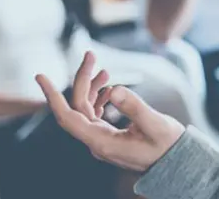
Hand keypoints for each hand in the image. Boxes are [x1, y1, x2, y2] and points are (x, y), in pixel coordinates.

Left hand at [36, 52, 184, 172]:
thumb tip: (114, 90)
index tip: (41, 76)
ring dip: (91, 87)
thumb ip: (134, 107)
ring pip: (86, 109)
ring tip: (103, 69)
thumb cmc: (168, 146)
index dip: (53, 96)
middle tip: (91, 55)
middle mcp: (97, 142)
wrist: (177, 163)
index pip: (68, 117)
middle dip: (82, 79)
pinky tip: (108, 88)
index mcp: (102, 142)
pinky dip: (98, 98)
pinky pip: (95, 115)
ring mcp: (102, 140)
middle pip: (78, 107)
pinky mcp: (110, 136)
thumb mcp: (155, 124)